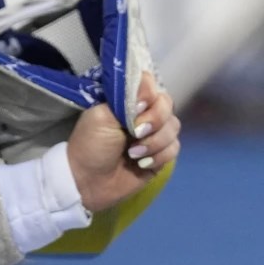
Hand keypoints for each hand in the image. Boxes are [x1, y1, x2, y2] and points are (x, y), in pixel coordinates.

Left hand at [65, 72, 180, 212]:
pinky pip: (174, 148)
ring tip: (133, 153)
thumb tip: (148, 94)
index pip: (150, 83)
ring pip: (174, 126)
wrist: (89, 181)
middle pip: (167, 104)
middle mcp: (144, 113)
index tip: (138, 107)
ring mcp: (154, 133)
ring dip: (155, 141)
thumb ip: (125, 100)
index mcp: (127, 99)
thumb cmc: (91, 144)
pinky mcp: (161, 155)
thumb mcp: (101, 116)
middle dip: (155, 120)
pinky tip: (142, 164)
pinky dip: (159, 156)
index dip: (148, 93)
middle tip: (135, 133)